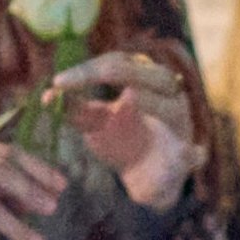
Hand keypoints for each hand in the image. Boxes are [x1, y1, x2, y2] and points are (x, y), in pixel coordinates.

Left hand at [53, 53, 198, 211]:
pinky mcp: (187, 156)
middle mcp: (168, 95)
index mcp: (145, 79)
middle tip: (82, 83)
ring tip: (130, 98)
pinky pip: (193, 153)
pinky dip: (192, 154)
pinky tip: (189, 153)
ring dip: (153, 103)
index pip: (118, 62)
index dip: (87, 70)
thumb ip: (74, 109)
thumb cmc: (123, 140)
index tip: (57, 82)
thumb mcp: (94, 123)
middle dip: (116, 73)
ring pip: (172, 107)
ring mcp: (181, 124)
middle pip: (151, 74)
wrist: (147, 177)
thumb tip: (47, 96)